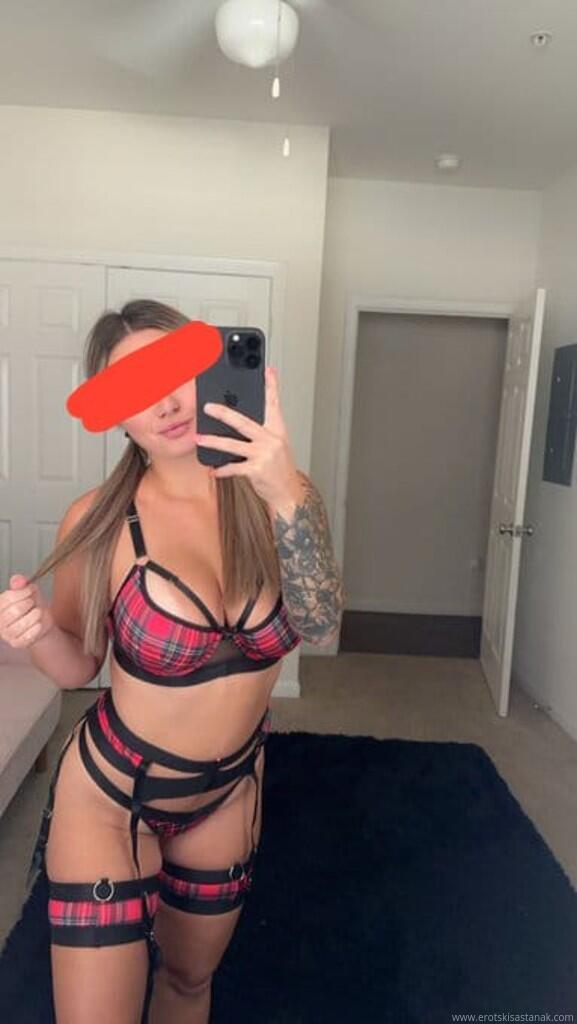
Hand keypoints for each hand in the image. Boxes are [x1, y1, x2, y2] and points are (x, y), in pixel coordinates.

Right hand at [0, 574, 55, 648]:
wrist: (40, 624)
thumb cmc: (31, 606)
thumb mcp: (28, 591)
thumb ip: (21, 583)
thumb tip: (18, 580)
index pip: (8, 598)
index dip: (23, 592)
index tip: (31, 591)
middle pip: (15, 611)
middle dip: (29, 604)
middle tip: (33, 604)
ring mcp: (6, 634)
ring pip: (21, 625)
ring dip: (35, 616)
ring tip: (37, 613)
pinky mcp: (16, 643)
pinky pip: (27, 636)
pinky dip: (36, 628)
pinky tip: (38, 624)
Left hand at [195, 365, 301, 506]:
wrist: (288, 492)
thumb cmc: (279, 468)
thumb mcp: (276, 445)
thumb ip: (262, 432)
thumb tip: (239, 420)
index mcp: (277, 431)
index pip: (274, 405)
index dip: (272, 387)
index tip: (268, 371)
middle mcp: (271, 440)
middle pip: (244, 422)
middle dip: (224, 413)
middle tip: (208, 407)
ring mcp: (264, 455)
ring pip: (233, 445)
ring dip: (213, 442)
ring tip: (199, 438)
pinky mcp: (256, 471)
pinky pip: (234, 467)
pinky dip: (222, 469)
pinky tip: (213, 470)